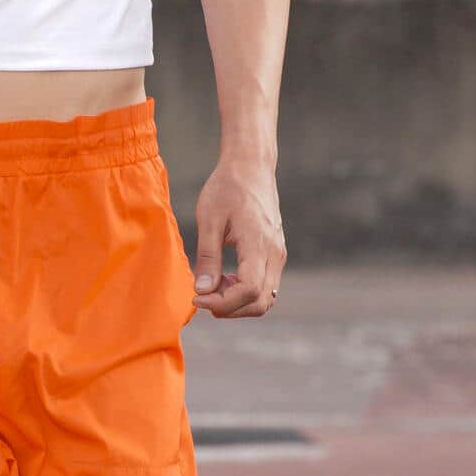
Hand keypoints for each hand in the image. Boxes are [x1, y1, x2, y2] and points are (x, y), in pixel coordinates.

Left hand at [192, 158, 285, 319]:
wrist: (251, 167)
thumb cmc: (227, 188)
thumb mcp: (209, 220)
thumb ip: (207, 257)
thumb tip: (203, 290)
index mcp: (259, 244)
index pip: (248, 291)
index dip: (222, 302)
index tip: (197, 296)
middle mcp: (275, 253)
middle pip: (260, 302)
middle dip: (229, 309)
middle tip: (202, 297)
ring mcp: (278, 254)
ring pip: (265, 298)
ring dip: (238, 302)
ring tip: (212, 286)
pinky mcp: (276, 253)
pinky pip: (265, 285)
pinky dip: (245, 292)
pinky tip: (225, 278)